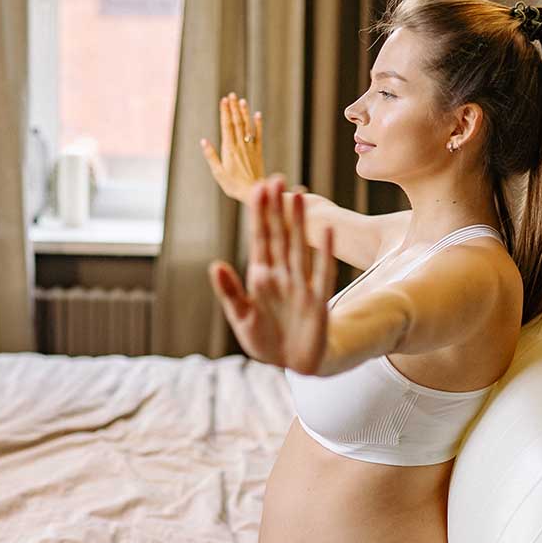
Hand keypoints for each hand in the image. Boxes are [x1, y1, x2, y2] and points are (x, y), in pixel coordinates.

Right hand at [200, 92, 264, 202]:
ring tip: (242, 100)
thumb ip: (211, 156)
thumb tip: (203, 140)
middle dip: (233, 108)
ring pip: (247, 126)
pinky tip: (257, 114)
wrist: (253, 192)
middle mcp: (240, 145)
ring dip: (244, 112)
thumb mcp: (218, 172)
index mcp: (229, 149)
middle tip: (231, 95)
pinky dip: (258, 124)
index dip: (225, 112)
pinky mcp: (258, 152)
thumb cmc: (233, 185)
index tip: (223, 100)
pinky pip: (258, 135)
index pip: (226, 126)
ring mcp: (250, 148)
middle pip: (236, 123)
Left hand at [208, 176, 335, 374]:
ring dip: (298, 224)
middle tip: (275, 179)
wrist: (293, 363)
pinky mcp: (317, 301)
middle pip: (279, 236)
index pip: (260, 239)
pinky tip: (326, 233)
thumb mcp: (241, 317)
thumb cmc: (266, 339)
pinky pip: (321, 274)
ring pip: (299, 248)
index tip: (257, 189)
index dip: (259, 215)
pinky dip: (323, 255)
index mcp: (261, 276)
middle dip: (276, 209)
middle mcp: (281, 275)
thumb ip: (230, 291)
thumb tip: (215, 265)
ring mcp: (300, 285)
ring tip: (297, 196)